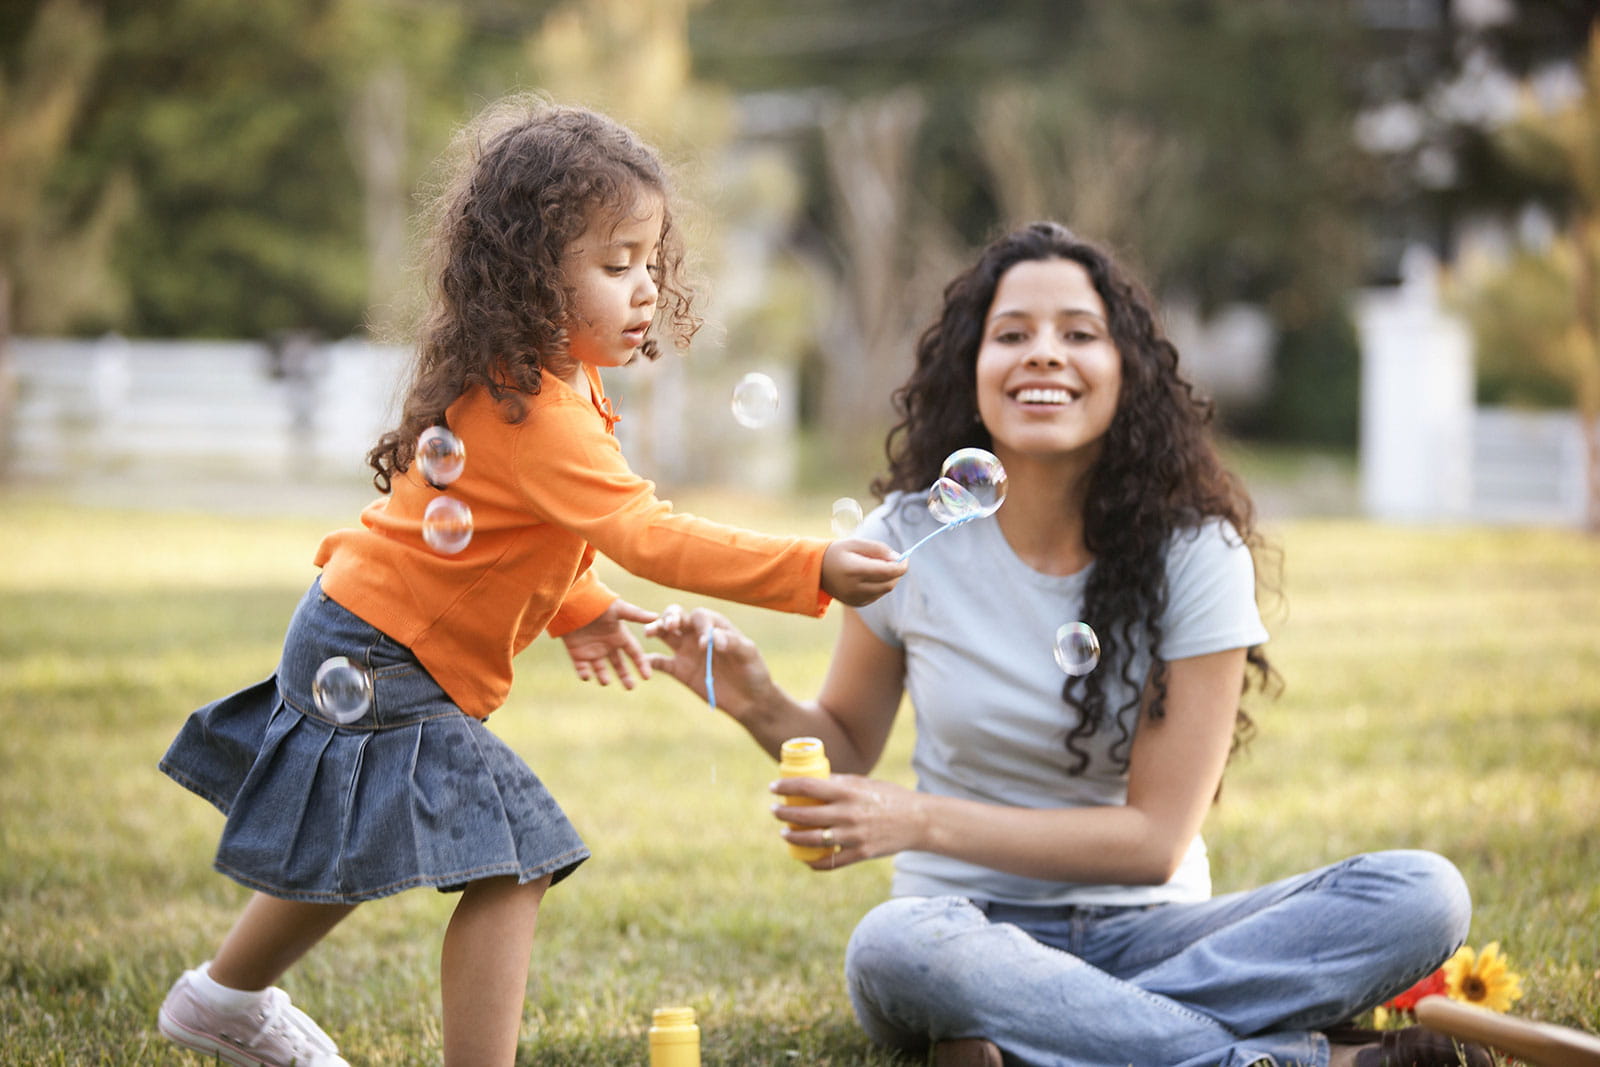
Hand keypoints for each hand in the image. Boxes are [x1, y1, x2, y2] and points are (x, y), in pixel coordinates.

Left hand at [559, 598, 656, 688]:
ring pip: (601, 669)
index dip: (641, 664)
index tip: (647, 677)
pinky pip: (582, 668)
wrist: (572, 600)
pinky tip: (587, 675)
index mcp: (619, 635)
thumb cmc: (597, 602)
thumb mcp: (617, 608)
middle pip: (620, 665)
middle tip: (630, 688)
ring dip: (604, 677)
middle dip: (625, 676)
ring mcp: (592, 650)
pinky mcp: (577, 653)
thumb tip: (656, 616)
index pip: (634, 653)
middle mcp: (607, 645)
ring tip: (606, 681)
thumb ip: (636, 614)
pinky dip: (584, 674)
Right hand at [643, 604, 775, 717]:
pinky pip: (660, 662)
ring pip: (665, 634)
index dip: (701, 627)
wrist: (749, 699)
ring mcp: (687, 651)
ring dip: (656, 630)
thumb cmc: (753, 671)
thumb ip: (733, 643)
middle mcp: (698, 634)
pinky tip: (644, 662)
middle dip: (670, 617)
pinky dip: (650, 661)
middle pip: (677, 617)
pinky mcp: (680, 670)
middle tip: (668, 626)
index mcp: (715, 626)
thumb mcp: (749, 654)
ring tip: (649, 632)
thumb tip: (715, 638)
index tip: (706, 645)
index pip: (700, 617)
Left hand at [769, 773, 924, 871]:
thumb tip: (813, 779)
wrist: (918, 821)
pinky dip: (815, 862)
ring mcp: (854, 836)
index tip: (773, 788)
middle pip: (805, 815)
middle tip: (775, 811)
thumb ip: (840, 782)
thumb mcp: (864, 783)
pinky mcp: (861, 854)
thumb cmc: (889, 797)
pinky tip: (805, 859)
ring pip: (812, 840)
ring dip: (793, 838)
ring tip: (785, 833)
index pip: (808, 786)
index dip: (786, 787)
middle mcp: (848, 813)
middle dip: (784, 814)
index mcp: (848, 792)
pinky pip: (831, 862)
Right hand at [820, 538, 906, 606]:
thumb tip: (898, 558)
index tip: (905, 558)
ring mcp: (855, 598)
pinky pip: (876, 596)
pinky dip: (879, 586)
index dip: (901, 566)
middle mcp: (855, 587)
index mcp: (855, 569)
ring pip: (884, 591)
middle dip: (896, 573)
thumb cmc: (837, 552)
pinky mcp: (856, 603)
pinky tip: (869, 577)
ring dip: (888, 579)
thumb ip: (878, 549)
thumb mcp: (856, 543)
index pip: (888, 571)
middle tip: (892, 561)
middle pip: (889, 583)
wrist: (815, 569)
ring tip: (877, 567)